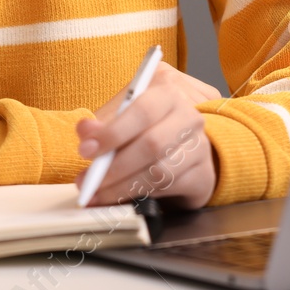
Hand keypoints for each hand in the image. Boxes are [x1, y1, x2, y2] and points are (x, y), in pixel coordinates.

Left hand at [74, 61, 217, 209]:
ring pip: (159, 171)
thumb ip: (104, 123)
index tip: (85, 149)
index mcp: (168, 93)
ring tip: (97, 193)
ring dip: (121, 187)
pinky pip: (167, 188)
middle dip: (113, 167)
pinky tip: (121, 196)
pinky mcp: (203, 175)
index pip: (143, 111)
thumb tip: (85, 131)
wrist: (183, 144)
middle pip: (151, 144)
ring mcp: (200, 146)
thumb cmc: (147, 126)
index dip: (113, 133)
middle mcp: (189, 117)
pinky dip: (139, 195)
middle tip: (86, 180)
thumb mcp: (123, 116)